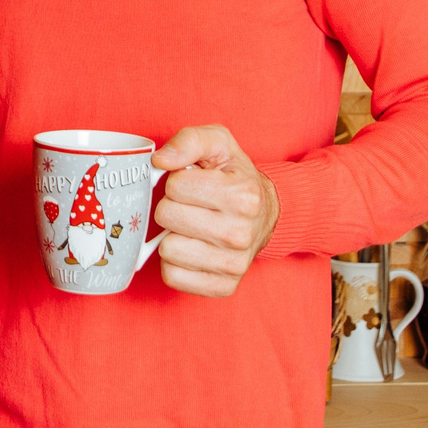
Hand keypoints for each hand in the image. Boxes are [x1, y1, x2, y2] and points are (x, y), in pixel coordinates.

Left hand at [150, 125, 278, 297]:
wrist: (267, 213)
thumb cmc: (234, 176)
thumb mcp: (218, 143)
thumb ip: (188, 140)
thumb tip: (160, 160)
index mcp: (242, 195)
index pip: (174, 186)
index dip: (178, 181)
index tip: (194, 184)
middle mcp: (240, 233)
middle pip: (166, 217)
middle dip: (172, 207)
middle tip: (191, 206)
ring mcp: (234, 264)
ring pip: (167, 250)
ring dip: (172, 236)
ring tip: (192, 227)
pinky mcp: (223, 287)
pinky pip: (173, 277)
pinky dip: (175, 263)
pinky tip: (192, 249)